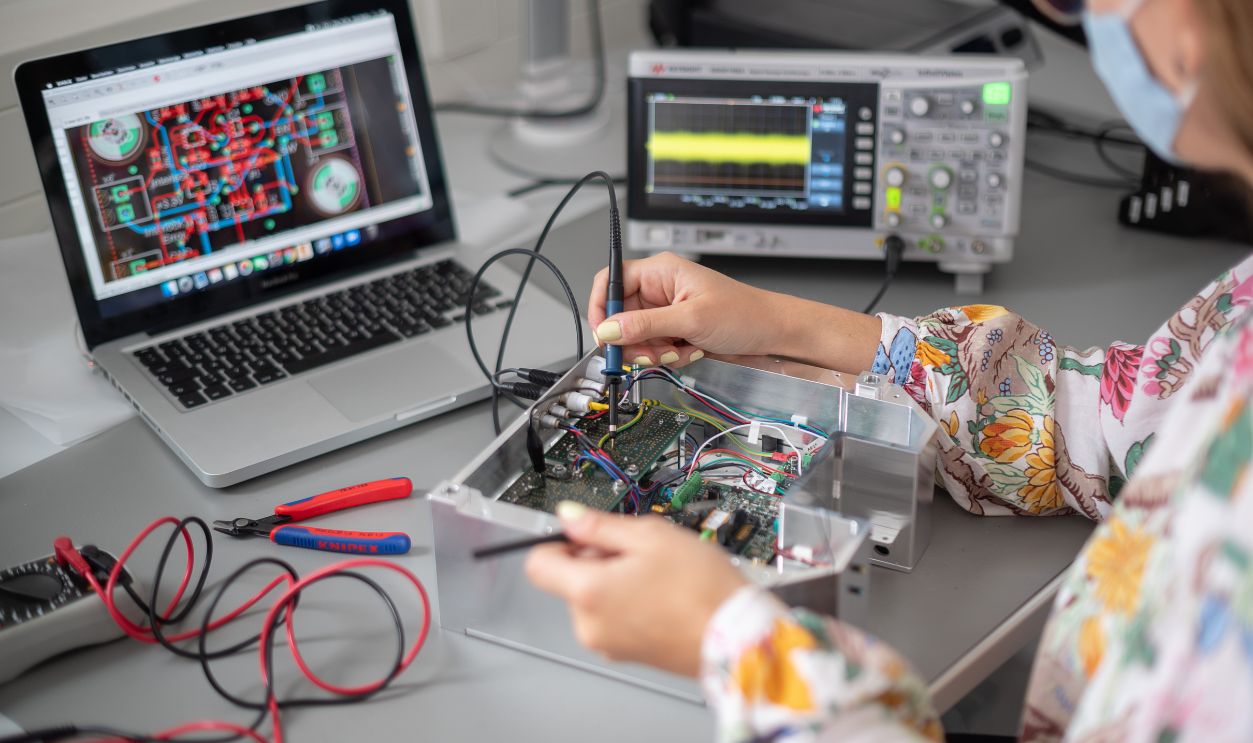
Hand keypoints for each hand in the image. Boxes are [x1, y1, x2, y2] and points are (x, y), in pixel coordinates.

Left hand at [525, 501, 749, 676]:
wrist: (736, 638)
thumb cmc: (700, 588)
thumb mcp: (650, 536)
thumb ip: (600, 525)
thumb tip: (568, 516)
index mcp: (588, 592)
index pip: (537, 564)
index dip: (558, 542)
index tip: (586, 535)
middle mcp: (589, 624)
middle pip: (570, 579)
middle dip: (598, 559)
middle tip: (641, 552)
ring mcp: (607, 644)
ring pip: (594, 598)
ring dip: (616, 581)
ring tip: (658, 575)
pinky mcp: (626, 654)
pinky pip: (613, 618)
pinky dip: (629, 603)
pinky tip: (662, 596)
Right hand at [588, 252, 786, 366]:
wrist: (773, 334)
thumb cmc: (744, 314)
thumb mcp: (691, 319)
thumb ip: (645, 325)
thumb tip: (608, 330)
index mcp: (660, 272)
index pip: (611, 282)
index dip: (601, 308)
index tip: (604, 336)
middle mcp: (659, 289)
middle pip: (620, 316)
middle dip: (633, 340)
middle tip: (650, 352)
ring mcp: (666, 312)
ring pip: (635, 337)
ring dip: (652, 351)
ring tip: (679, 350)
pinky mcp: (674, 331)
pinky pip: (653, 348)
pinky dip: (666, 356)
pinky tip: (689, 352)